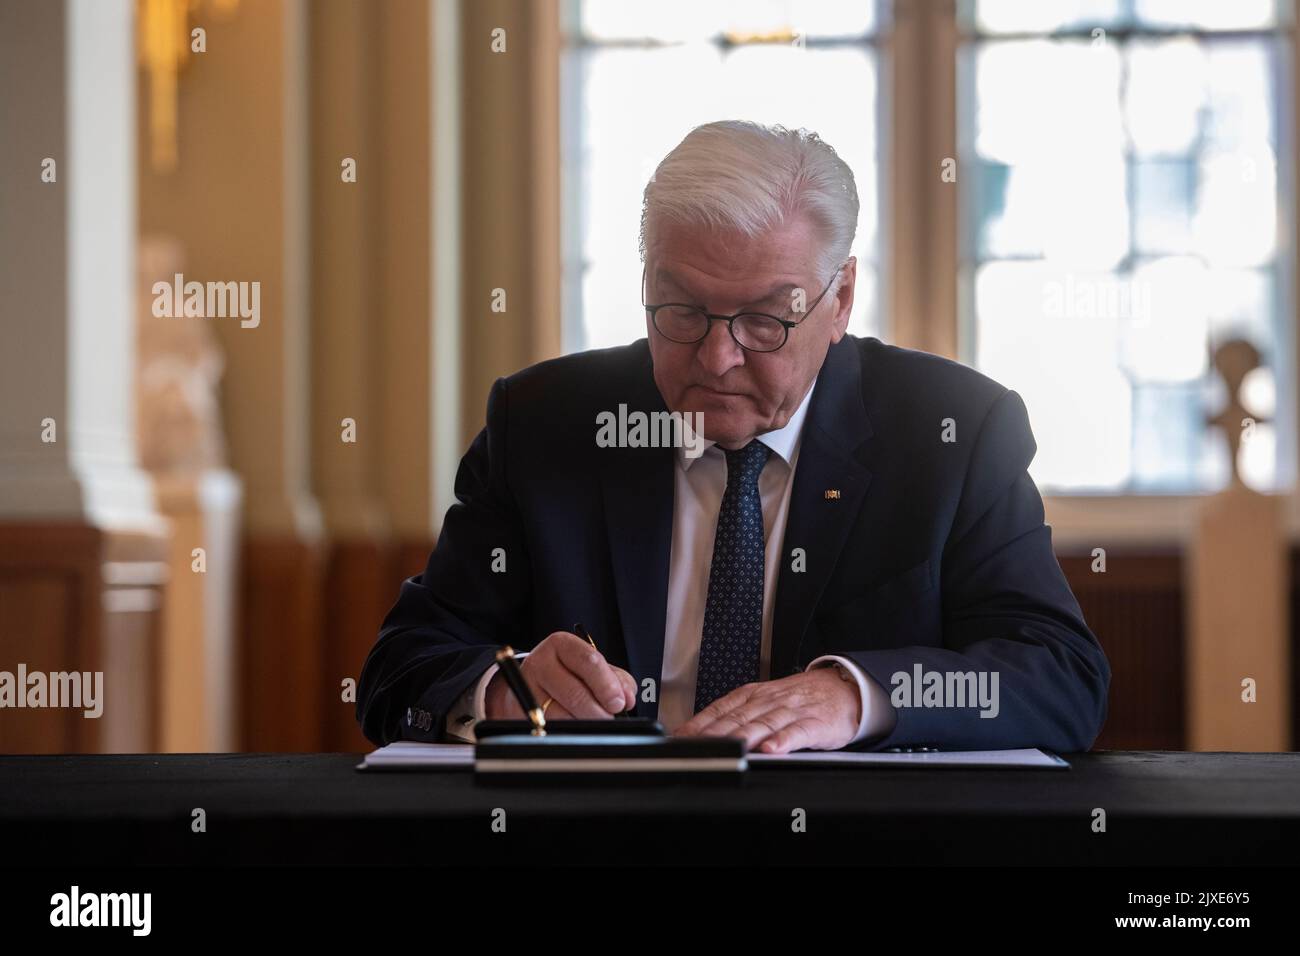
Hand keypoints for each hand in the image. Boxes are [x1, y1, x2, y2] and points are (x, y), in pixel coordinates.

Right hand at [484, 631, 636, 719]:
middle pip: (575, 692)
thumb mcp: (593, 669)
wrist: (531, 684)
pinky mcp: (519, 712)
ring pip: (562, 715)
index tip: (619, 703)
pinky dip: (569, 732)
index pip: (589, 661)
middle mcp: (539, 662)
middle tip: (611, 720)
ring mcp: (525, 688)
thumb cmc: (570, 675)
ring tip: (594, 725)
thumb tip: (627, 699)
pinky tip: (577, 729)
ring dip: (585, 725)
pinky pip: (550, 728)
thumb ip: (616, 680)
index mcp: (561, 644)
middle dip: (599, 712)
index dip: (607, 685)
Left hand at [672, 667, 860, 753]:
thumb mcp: (765, 700)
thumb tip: (701, 732)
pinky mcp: (815, 723)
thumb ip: (738, 715)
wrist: (843, 688)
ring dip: (744, 737)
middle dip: (713, 734)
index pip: (721, 708)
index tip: (680, 737)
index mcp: (754, 695)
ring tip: (729, 749)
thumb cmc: (801, 699)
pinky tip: (772, 750)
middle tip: (694, 747)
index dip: (699, 723)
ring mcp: (792, 711)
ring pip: (763, 723)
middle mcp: (769, 700)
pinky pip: (797, 732)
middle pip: (737, 718)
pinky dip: (783, 740)